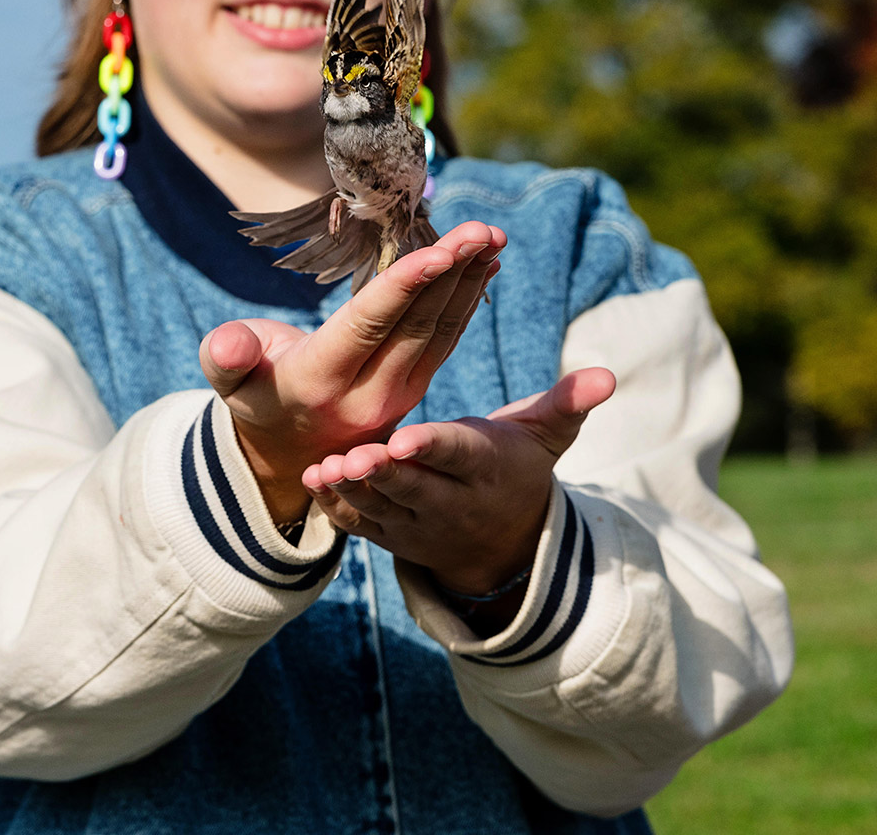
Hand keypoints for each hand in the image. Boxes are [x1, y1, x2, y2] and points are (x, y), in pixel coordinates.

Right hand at [199, 223, 504, 522]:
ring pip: (440, 333)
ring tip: (493, 237)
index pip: (367, 326)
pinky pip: (444, 341)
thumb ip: (227, 358)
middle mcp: (366, 394)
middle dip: (453, 273)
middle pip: (417, 326)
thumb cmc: (253, 393)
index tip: (440, 251)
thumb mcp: (230, 381)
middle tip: (484, 228)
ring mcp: (396, 395)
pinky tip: (484, 267)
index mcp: (317, 382)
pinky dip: (466, 302)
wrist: (283, 454)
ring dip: (469, 283)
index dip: (404, 287)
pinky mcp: (412, 389)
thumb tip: (228, 341)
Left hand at [301, 368, 616, 594]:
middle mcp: (450, 502)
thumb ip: (566, 405)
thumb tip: (608, 376)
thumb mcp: (544, 438)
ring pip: (380, 509)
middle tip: (352, 457)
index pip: (456, 456)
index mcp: (485, 469)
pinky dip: (336, 510)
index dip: (431, 449)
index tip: (404, 439)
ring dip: (350, 492)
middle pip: (412, 488)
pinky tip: (312, 484)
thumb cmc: (516, 469)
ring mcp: (417, 524)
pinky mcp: (391, 536)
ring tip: (322, 469)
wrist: (501, 546)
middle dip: (383, 475)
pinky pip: (361, 527)